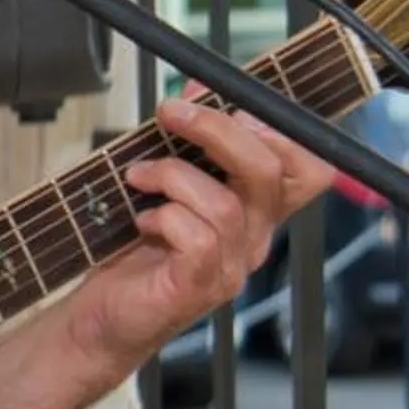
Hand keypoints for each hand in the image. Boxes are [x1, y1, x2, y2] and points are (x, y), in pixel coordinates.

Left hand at [63, 97, 328, 365]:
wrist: (100, 318)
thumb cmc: (134, 252)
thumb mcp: (164, 184)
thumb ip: (187, 143)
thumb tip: (194, 91)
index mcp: (256, 211)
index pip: (309, 169)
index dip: (279, 129)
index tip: (227, 101)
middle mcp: (254, 239)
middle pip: (270, 172)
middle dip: (217, 129)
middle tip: (170, 113)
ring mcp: (231, 267)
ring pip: (225, 204)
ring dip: (173, 175)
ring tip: (139, 177)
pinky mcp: (199, 286)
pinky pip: (197, 238)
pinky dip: (165, 217)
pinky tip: (144, 221)